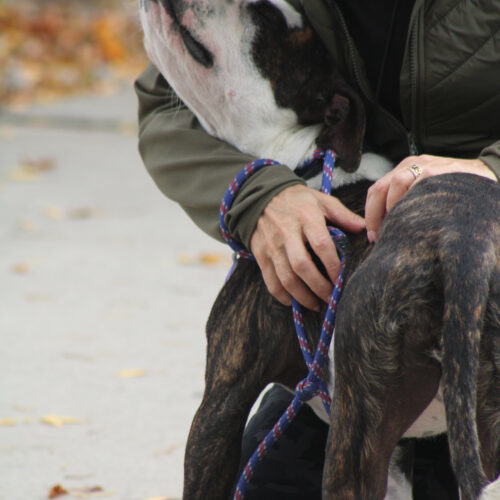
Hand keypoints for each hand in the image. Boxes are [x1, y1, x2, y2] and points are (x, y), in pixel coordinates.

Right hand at [250, 184, 364, 309]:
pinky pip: (271, 281)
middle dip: (318, 286)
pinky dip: (282, 296)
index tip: (341, 280)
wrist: (260, 196)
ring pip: (286, 278)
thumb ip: (343, 215)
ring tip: (316, 305)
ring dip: (302, 296)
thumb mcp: (322, 201)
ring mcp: (272, 245)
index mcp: (306, 217)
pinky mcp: (260, 255)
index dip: (333, 266)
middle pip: (302, 266)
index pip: (321, 245)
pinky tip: (294, 301)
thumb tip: (364, 230)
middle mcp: (287, 233)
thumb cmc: (298, 201)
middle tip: (331, 298)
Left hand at [365, 155, 496, 242]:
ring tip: (397, 230)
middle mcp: (411, 165)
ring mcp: (425, 166)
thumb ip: (405, 201)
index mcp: (404, 169)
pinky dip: (410, 206)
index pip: (376, 190)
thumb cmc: (453, 191)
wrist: (488, 175)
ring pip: (395, 185)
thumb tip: (382, 230)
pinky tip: (415, 223)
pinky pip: (417, 188)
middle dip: (374, 216)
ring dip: (391, 211)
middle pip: (379, 188)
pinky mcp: (439, 172)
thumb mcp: (425, 190)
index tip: (373, 237)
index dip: (370, 215)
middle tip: (378, 238)